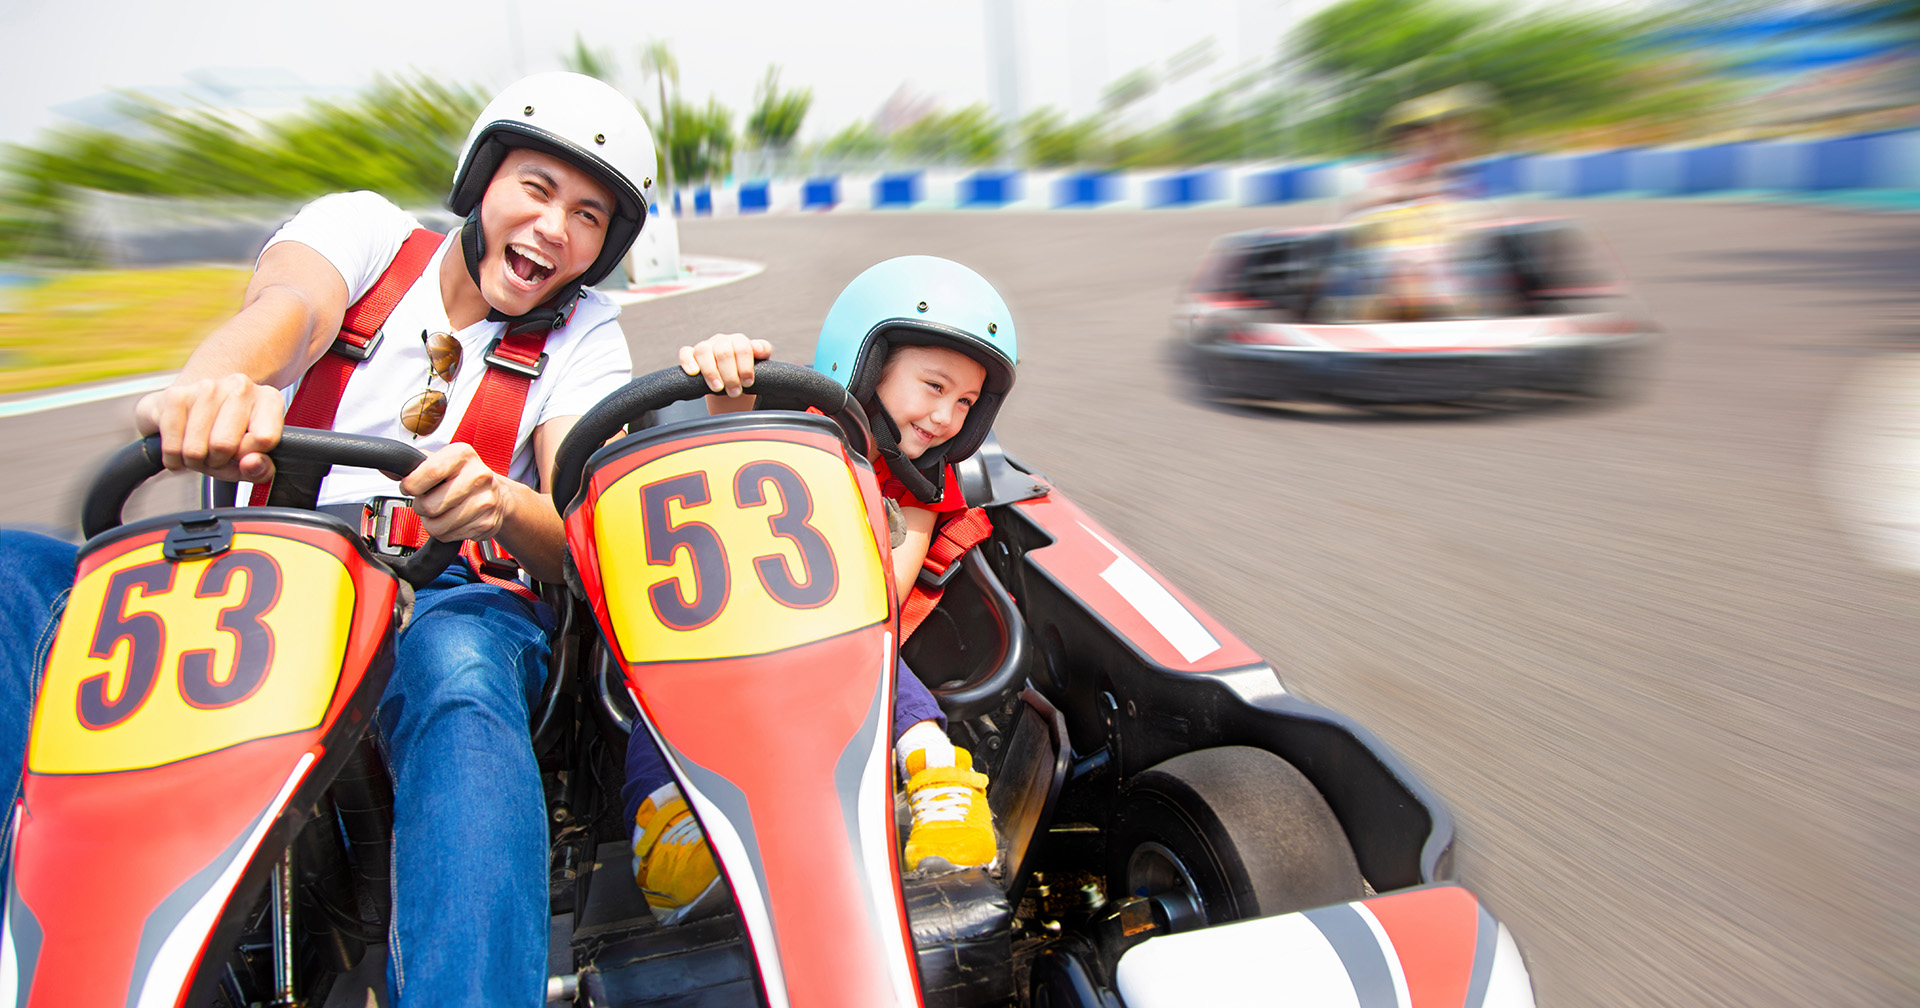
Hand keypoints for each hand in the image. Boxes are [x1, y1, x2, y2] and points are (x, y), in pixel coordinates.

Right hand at [133, 373, 283, 482]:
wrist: (190, 411)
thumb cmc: (226, 437)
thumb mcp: (251, 459)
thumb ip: (260, 468)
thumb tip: (251, 463)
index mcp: (269, 399)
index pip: (264, 439)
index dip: (248, 458)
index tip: (242, 454)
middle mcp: (241, 386)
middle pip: (224, 445)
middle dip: (216, 462)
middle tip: (216, 455)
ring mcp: (208, 386)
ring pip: (195, 450)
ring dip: (194, 461)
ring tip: (200, 449)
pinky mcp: (176, 394)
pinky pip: (172, 447)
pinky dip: (174, 458)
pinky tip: (181, 446)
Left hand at [400, 443, 509, 542]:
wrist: (496, 495)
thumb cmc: (462, 477)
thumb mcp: (439, 461)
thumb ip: (412, 465)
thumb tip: (387, 468)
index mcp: (463, 454)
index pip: (430, 471)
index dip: (412, 485)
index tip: (410, 487)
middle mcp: (478, 475)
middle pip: (430, 505)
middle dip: (421, 508)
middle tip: (429, 501)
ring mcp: (485, 501)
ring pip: (438, 526)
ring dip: (432, 523)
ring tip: (441, 512)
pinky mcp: (487, 524)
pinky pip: (450, 536)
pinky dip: (446, 532)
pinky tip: (454, 520)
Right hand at [679, 333, 772, 396]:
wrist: (731, 387)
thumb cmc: (746, 374)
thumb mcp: (761, 364)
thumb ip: (763, 351)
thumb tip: (758, 348)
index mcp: (739, 341)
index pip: (742, 348)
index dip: (745, 367)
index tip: (748, 383)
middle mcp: (721, 341)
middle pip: (724, 352)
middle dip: (730, 375)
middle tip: (735, 392)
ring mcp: (705, 347)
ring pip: (704, 351)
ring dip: (711, 372)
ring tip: (717, 388)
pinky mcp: (691, 355)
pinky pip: (685, 353)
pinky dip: (688, 361)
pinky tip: (694, 372)